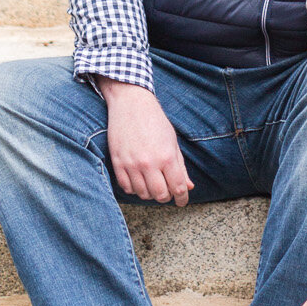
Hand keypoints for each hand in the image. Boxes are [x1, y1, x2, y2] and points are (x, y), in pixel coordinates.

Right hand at [101, 80, 193, 203]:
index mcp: (167, 156)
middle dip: (166, 197)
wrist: (130, 104)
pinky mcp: (118, 163)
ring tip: (153, 184)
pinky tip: (139, 181)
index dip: (182, 198)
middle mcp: (149, 163)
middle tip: (167, 192)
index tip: (182, 202)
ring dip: (150, 193)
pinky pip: (126, 188)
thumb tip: (188, 187)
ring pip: (143, 194)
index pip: (178, 188)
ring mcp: (132, 164)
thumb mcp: (172, 142)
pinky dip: (134, 189)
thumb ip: (180, 166)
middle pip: (160, 195)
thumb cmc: (155, 121)